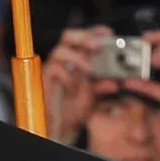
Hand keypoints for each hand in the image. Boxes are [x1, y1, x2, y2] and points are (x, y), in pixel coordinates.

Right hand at [43, 26, 110, 146]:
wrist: (59, 128)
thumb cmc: (73, 111)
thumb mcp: (92, 98)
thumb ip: (102, 88)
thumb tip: (114, 83)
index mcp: (77, 60)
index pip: (84, 39)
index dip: (94, 32)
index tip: (108, 33)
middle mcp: (64, 62)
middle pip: (69, 37)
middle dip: (83, 37)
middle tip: (96, 45)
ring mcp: (53, 69)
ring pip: (59, 51)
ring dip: (76, 57)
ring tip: (89, 68)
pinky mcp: (44, 80)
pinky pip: (53, 70)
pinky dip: (65, 75)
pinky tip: (74, 85)